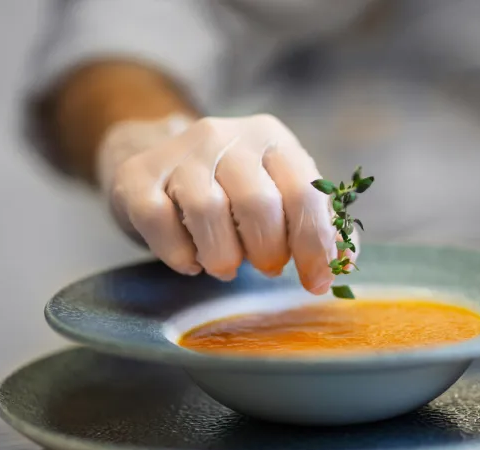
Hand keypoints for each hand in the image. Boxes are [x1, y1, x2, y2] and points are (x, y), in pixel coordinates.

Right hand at [97, 113, 353, 293]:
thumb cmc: (233, 190)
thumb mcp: (280, 193)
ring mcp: (178, 154)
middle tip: (267, 266)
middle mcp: (224, 136)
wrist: (159, 162)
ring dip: (223, 257)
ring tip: (227, 265)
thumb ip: (316, 223)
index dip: (315, 245)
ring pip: (207, 210)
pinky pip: (159, 221)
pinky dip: (180, 255)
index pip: (304, 192)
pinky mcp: (137, 176)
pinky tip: (190, 260)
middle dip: (268, 251)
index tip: (317, 282)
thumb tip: (342, 263)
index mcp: (271, 139)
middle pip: (257, 203)